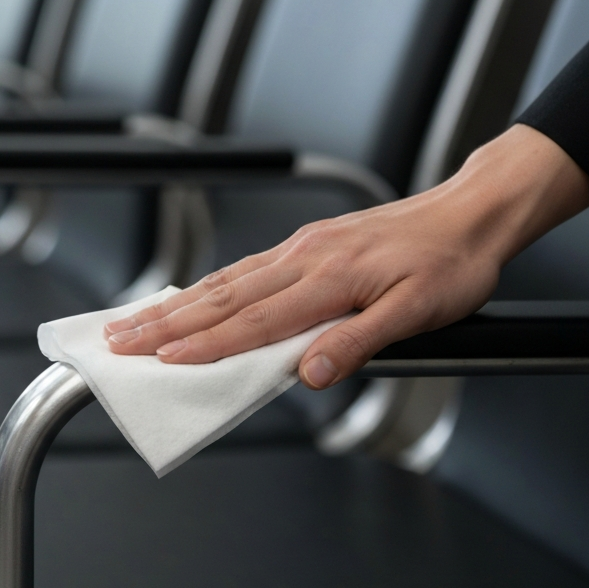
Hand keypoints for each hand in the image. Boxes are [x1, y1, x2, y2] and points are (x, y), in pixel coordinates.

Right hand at [105, 125, 588, 387]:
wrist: (471, 213)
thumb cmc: (452, 264)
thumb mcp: (420, 312)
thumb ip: (359, 341)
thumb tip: (308, 373)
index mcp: (329, 278)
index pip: (253, 321)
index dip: (203, 344)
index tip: (160, 359)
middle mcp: (306, 258)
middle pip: (222, 297)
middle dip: (165, 322)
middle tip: (117, 339)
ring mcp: (304, 248)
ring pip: (227, 280)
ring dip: (178, 303)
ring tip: (136, 319)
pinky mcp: (310, 243)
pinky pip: (248, 267)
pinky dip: (210, 286)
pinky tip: (195, 296)